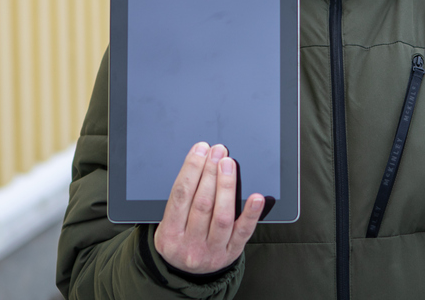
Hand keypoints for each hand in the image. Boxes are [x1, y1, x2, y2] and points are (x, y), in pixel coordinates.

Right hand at [154, 142, 265, 273]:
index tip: (200, 150)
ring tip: (229, 164)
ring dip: (227, 186)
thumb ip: (181, 199)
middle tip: (218, 152)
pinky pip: (243, 232)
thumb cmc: (179, 240)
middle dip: (210, 172)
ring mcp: (211, 251)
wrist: (187, 274)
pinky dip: (251, 214)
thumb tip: (198, 163)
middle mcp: (190, 245)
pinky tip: (257, 198)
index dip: (191, 169)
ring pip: (222, 216)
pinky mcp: (231, 254)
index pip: (180, 196)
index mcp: (169, 234)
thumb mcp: (168, 224)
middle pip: (202, 203)